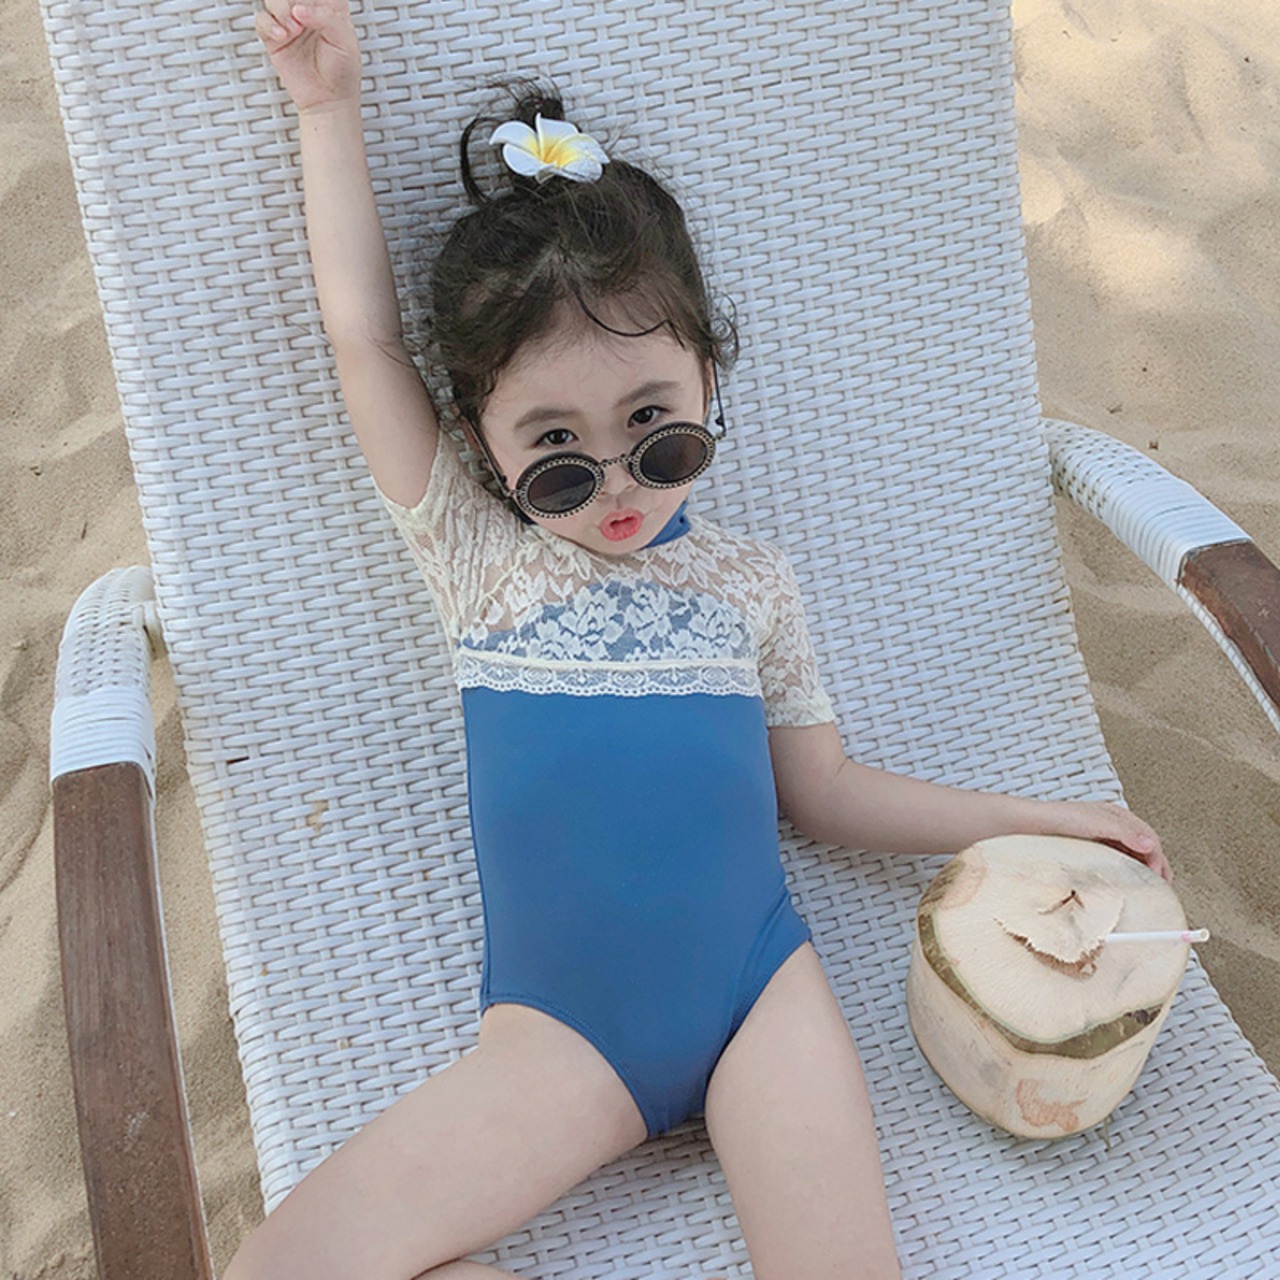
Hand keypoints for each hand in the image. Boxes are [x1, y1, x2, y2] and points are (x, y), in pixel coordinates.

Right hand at [256, 0, 361, 113]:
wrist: (329, 100)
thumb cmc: (343, 72)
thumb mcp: (345, 41)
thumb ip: (326, 18)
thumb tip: (299, 10)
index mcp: (330, 6)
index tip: (304, 9)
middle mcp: (308, 11)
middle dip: (290, 0)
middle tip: (298, 15)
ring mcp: (289, 23)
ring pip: (273, 0)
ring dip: (279, 9)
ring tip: (293, 29)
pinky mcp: (274, 37)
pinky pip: (262, 20)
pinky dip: (268, 25)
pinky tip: (282, 36)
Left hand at [1032, 800, 1171, 882]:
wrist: (1027, 825)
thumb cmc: (1057, 818)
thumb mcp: (1094, 822)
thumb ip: (1123, 832)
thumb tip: (1150, 844)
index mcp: (1117, 815)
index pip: (1149, 837)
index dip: (1157, 857)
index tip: (1157, 877)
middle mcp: (1112, 826)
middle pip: (1143, 847)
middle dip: (1155, 865)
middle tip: (1159, 887)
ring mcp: (1101, 837)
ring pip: (1130, 855)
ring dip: (1141, 869)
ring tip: (1145, 888)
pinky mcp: (1090, 849)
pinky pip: (1115, 861)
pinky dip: (1124, 871)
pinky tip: (1123, 882)